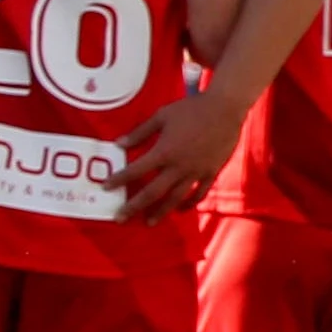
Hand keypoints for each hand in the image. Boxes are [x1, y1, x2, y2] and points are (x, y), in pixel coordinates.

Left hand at [122, 84, 249, 218]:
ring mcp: (196, 172)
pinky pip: (199, 193)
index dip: (119, 180)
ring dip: (161, 211)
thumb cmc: (191, 110)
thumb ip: (139, 133)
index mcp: (164, 152)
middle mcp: (179, 166)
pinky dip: (189, 203)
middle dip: (134, 206)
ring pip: (176, 198)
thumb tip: (118, 144)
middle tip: (119, 218)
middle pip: (153, 192)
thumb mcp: (161, 116)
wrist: (226, 109)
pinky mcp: (211, 173)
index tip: (105, 188)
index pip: (136, 170)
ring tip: (149, 222)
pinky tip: (180, 209)